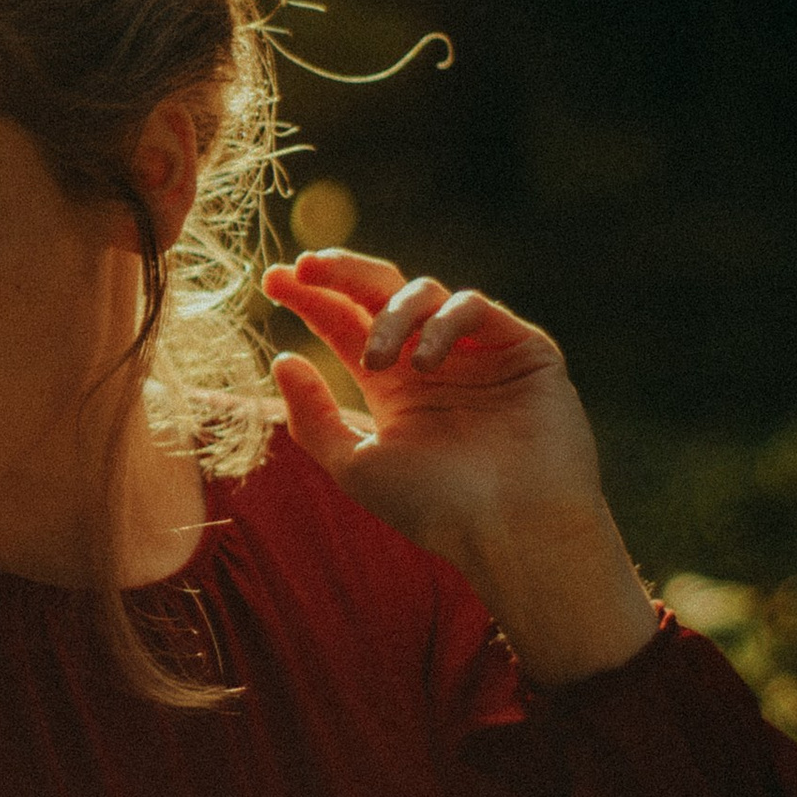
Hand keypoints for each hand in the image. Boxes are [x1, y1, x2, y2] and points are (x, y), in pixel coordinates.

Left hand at [262, 251, 656, 684]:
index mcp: (392, 384)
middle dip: (341, 273)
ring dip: (391, 317)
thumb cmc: (435, 507)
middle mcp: (433, 360)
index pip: (345, 323)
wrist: (512, 529)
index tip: (273, 281)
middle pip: (381, 292)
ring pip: (425, 293)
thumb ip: (313, 418)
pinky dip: (442, 324)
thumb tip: (282, 359)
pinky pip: (474, 307)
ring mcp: (478, 350)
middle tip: (308, 267)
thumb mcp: (356, 466)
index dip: (311, 297)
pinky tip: (424, 363)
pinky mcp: (522, 346)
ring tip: (376, 361)